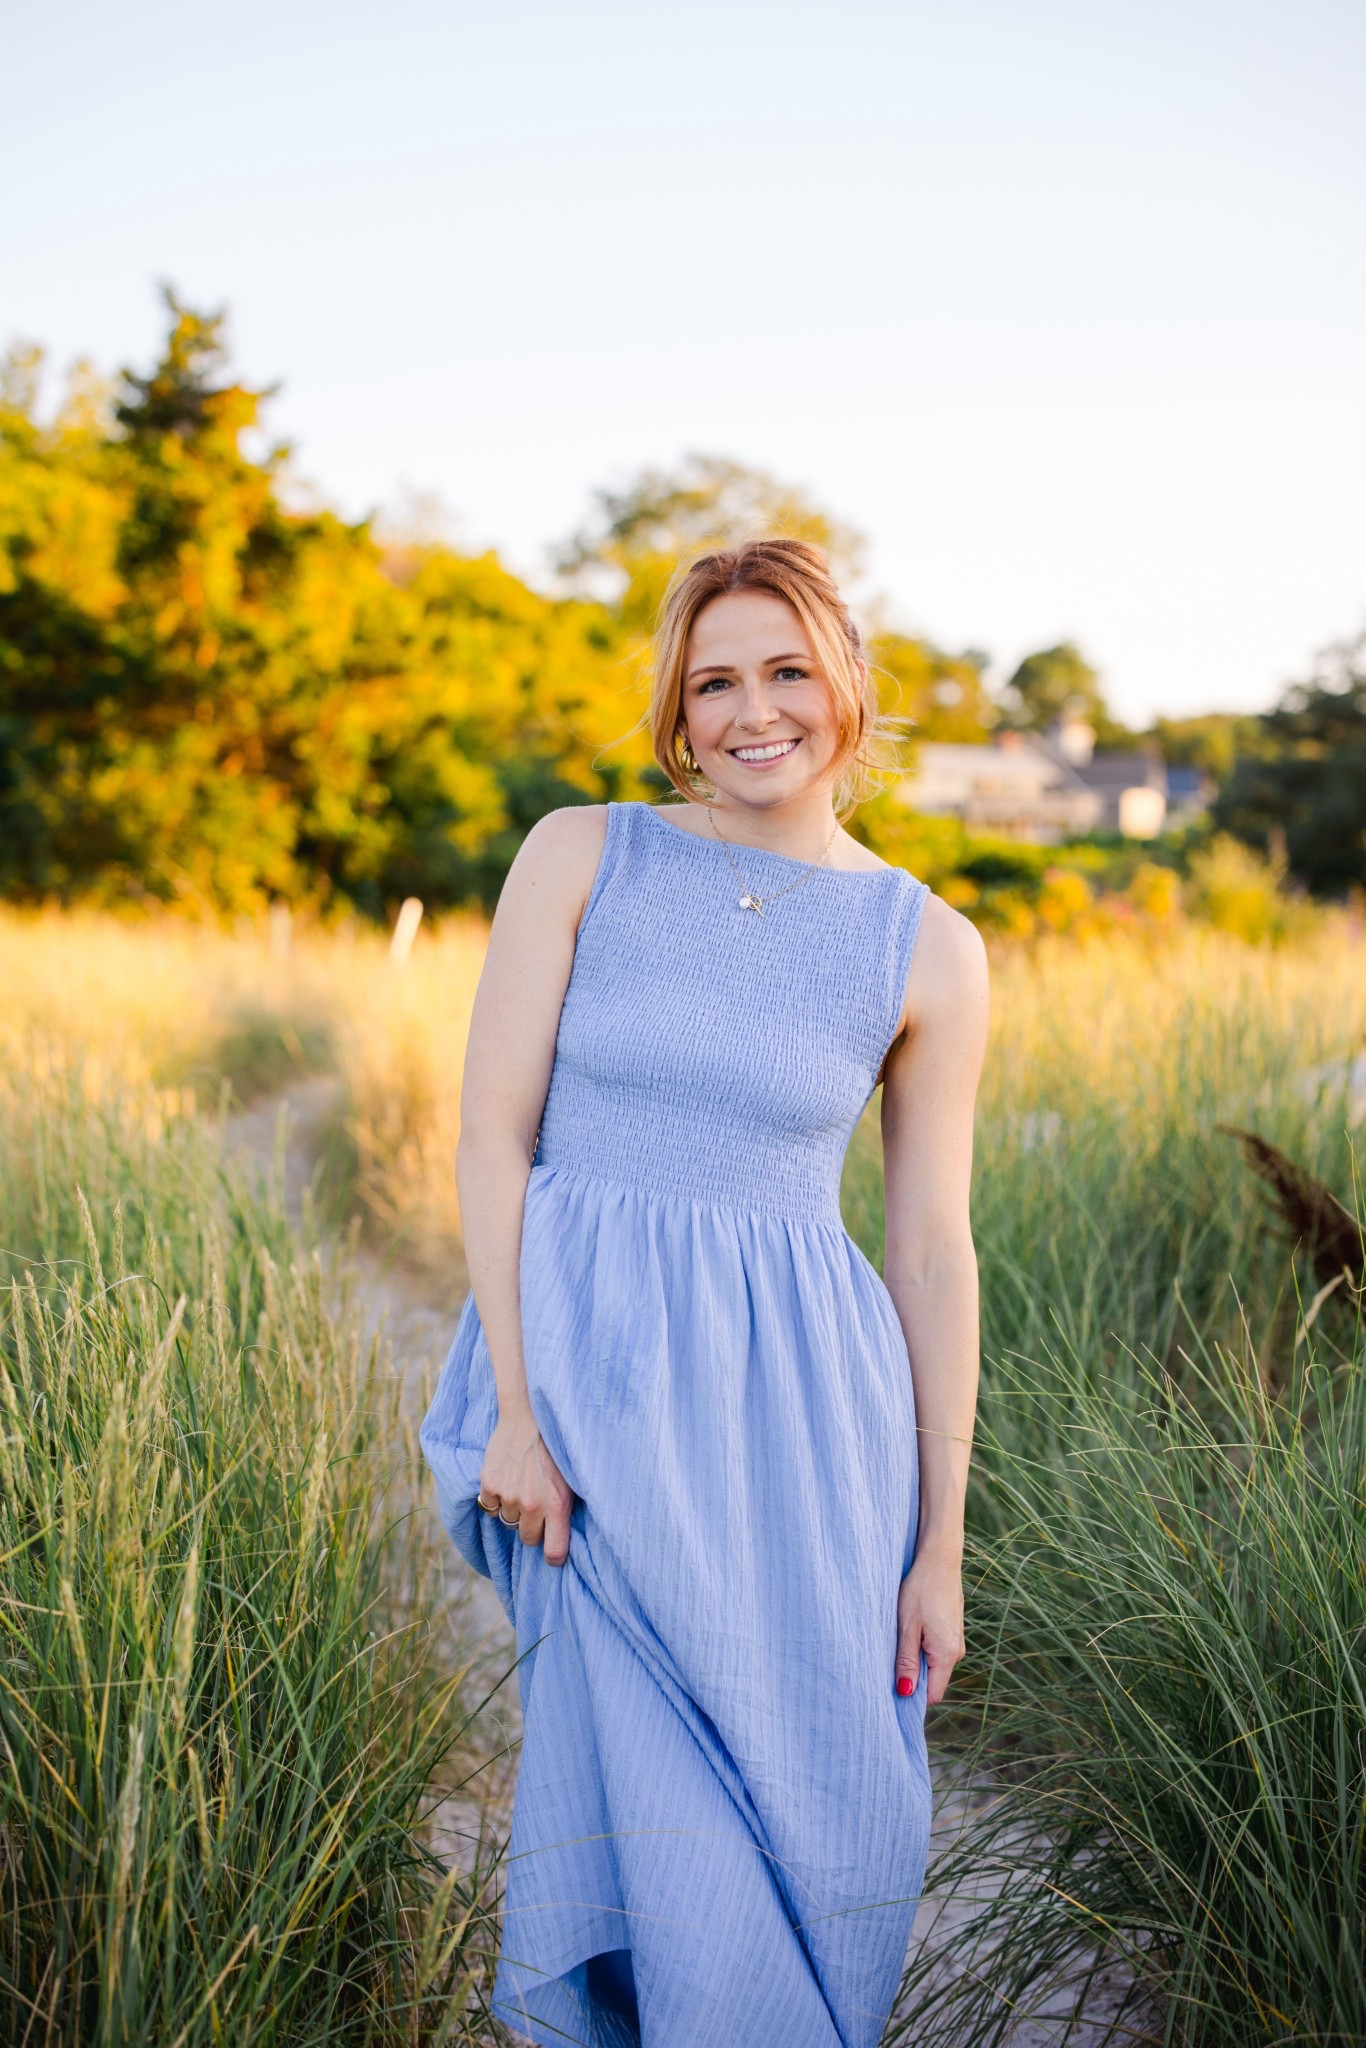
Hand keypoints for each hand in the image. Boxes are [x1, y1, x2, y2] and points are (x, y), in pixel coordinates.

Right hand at [478, 1405, 573, 1565]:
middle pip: (528, 1539)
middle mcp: (532, 1505)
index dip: (553, 1556)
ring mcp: (508, 1495)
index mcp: (557, 1506)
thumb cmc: (557, 1447)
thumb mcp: (573, 1478)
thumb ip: (566, 1508)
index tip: (553, 1553)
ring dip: (513, 1510)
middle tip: (536, 1505)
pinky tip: (507, 1478)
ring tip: (522, 1485)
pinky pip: (490, 1506)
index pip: (553, 1552)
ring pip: (508, 1521)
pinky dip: (496, 1497)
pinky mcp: (489, 1484)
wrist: (530, 1416)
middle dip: (532, 1526)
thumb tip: (566, 1536)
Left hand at [895, 1546, 964, 1705]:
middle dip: (911, 1679)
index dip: (912, 1698)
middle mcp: (957, 1652)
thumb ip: (907, 1661)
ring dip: (915, 1661)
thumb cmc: (920, 1590)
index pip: (932, 1695)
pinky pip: (936, 1651)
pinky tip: (908, 1632)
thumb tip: (905, 1694)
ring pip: (933, 1665)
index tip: (890, 1692)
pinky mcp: (952, 1631)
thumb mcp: (907, 1627)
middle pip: (933, 1681)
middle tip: (887, 1665)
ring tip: (896, 1643)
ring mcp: (956, 1641)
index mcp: (947, 1654)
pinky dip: (921, 1649)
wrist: (939, 1559)